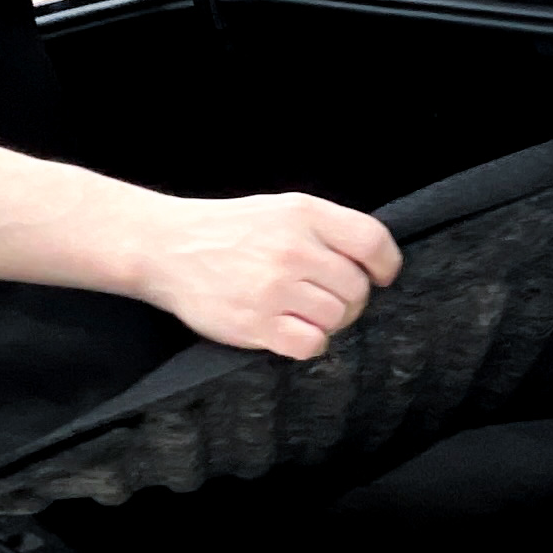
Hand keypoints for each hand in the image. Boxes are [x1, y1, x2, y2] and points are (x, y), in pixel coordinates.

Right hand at [131, 191, 401, 359]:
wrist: (166, 247)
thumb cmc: (229, 230)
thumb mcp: (281, 209)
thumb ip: (326, 229)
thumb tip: (372, 262)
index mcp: (304, 214)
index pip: (373, 241)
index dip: (385, 265)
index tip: (380, 277)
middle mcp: (293, 249)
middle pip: (357, 289)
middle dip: (349, 300)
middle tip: (324, 299)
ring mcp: (274, 288)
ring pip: (337, 318)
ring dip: (327, 322)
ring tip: (301, 313)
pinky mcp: (256, 324)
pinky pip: (311, 344)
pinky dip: (307, 343)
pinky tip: (290, 331)